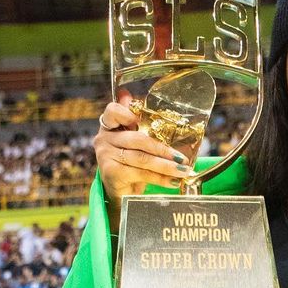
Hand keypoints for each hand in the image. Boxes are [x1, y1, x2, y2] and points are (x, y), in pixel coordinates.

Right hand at [94, 100, 194, 221]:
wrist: (120, 194)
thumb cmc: (131, 165)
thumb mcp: (136, 145)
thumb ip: (137, 124)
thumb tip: (127, 93)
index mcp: (109, 126)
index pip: (113, 111)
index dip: (128, 112)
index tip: (143, 119)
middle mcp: (104, 139)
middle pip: (137, 139)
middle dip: (163, 148)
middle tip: (182, 157)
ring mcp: (105, 156)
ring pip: (142, 158)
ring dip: (166, 165)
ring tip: (183, 170)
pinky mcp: (111, 172)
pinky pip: (141, 173)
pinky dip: (160, 178)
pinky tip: (174, 181)